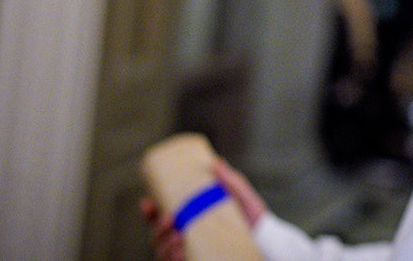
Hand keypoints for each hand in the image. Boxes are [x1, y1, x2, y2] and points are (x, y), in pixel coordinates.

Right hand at [140, 158, 266, 258]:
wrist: (267, 238)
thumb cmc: (252, 217)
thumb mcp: (240, 196)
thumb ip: (228, 180)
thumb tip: (216, 161)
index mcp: (191, 219)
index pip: (161, 216)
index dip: (149, 212)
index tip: (146, 203)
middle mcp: (186, 236)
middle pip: (157, 234)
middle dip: (156, 228)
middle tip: (168, 220)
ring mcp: (190, 250)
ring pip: (162, 251)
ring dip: (164, 243)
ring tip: (177, 236)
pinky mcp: (198, 260)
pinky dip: (172, 257)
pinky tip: (180, 251)